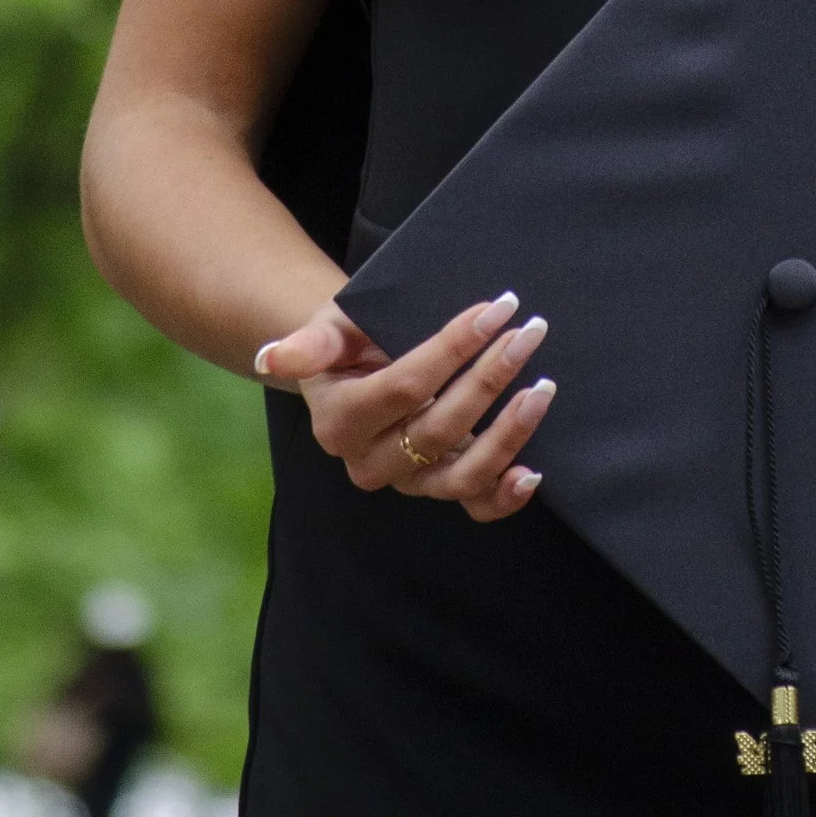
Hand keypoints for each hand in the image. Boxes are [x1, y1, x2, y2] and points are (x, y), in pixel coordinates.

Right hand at [253, 289, 552, 522]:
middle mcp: (371, 462)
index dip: (453, 349)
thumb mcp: (328, 330)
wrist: (359, 368)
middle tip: (530, 333)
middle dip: (490, 379)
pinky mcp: (439, 488)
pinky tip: (532, 472)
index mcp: (340, 421)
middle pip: (439, 428)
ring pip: (461, 475)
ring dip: (508, 435)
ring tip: (542, 390)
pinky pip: (474, 506)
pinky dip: (505, 497)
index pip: (406, 386)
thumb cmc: (348, 342)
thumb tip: (273, 357)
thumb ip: (310, 345)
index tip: (497, 309)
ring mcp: (409, 480)